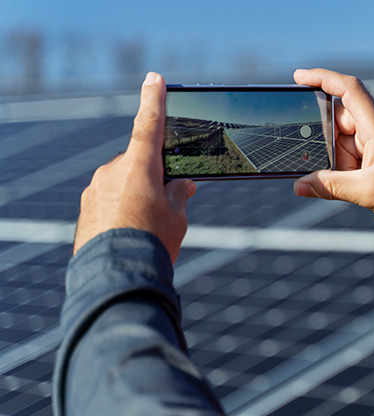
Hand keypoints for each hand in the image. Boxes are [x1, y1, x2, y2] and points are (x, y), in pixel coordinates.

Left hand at [73, 72, 195, 262]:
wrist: (115, 274)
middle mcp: (113, 171)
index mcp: (139, 166)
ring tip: (149, 228)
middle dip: (156, 176)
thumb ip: (179, 193)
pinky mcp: (87, 208)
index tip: (154, 78)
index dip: (154, 100)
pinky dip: (122, 210)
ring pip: (124, 182)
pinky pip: (109, 200)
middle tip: (172, 203)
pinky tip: (131, 233)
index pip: (149, 124)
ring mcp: (96, 189)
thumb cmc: (151, 241)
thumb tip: (181, 185)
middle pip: (140, 163)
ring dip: (138, 196)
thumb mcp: (177, 216)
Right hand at [292, 69, 373, 233]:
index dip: (322, 78)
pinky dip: (346, 167)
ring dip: (337, 161)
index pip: (348, 90)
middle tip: (313, 161)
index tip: (299, 77)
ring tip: (347, 182)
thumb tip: (300, 185)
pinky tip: (347, 184)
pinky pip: (354, 153)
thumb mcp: (367, 192)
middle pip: (339, 121)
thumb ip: (331, 187)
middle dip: (324, 142)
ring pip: (344, 141)